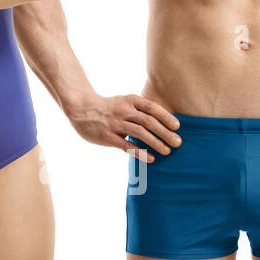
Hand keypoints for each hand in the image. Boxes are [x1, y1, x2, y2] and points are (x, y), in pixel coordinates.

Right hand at [66, 93, 181, 159]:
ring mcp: (115, 124)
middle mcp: (124, 110)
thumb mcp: (125, 102)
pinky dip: (141, 152)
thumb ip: (140, 110)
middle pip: (149, 121)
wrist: (81, 109)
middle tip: (178, 142)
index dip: (166, 117)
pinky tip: (152, 158)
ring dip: (156, 143)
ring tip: (167, 151)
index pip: (152, 108)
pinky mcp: (107, 137)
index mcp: (130, 100)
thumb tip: (163, 122)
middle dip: (165, 133)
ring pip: (140, 133)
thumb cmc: (109, 107)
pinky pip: (127, 146)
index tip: (178, 127)